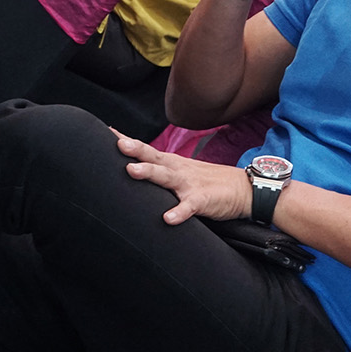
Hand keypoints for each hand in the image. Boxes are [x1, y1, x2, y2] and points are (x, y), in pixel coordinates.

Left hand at [114, 132, 253, 223]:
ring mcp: (191, 184)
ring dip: (149, 172)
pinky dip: (179, 212)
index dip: (128, 142)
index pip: (147, 151)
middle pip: (154, 157)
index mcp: (173, 164)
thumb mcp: (183, 174)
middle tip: (117, 143)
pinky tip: (168, 218)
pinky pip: (189, 207)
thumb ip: (162, 173)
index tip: (106, 132)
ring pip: (167, 177)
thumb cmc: (210, 183)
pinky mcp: (203, 200)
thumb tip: (136, 173)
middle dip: (135, 150)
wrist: (244, 190)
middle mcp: (179, 170)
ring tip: (131, 170)